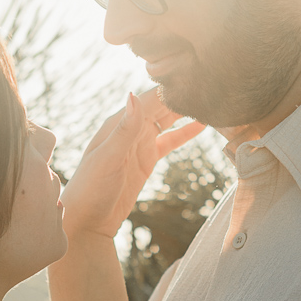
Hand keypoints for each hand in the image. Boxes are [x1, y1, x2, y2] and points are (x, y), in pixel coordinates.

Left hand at [59, 89, 202, 239]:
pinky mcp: (147, 159)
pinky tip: (202, 125)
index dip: (173, 89)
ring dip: (186, 111)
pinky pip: (170, 140)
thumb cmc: (91, 188)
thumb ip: (124, 129)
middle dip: (183, 96)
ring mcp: (140, 143)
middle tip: (211, 87)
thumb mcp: (108, 158)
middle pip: (162, 105)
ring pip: (168, 120)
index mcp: (119, 123)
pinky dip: (185, 132)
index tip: (196, 79)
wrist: (88, 220)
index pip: (151, 99)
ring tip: (211, 101)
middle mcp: (131, 128)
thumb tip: (133, 95)